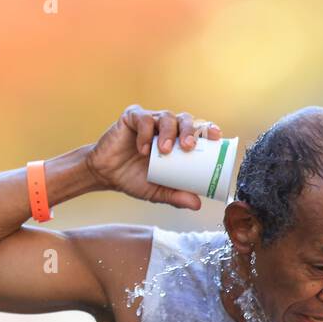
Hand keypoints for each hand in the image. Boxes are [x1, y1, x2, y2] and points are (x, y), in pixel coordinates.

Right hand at [85, 105, 223, 209]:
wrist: (106, 175)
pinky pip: (143, 119)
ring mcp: (149, 120)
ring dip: (169, 132)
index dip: (207, 129)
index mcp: (176, 140)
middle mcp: (165, 126)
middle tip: (188, 147)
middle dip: (190, 131)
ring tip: (164, 150)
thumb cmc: (134, 179)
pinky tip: (143, 149)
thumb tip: (197, 204)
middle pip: (185, 119)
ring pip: (166, 116)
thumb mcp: (158, 191)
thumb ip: (176, 196)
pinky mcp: (131, 117)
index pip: (196, 129)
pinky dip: (146, 133)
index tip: (216, 136)